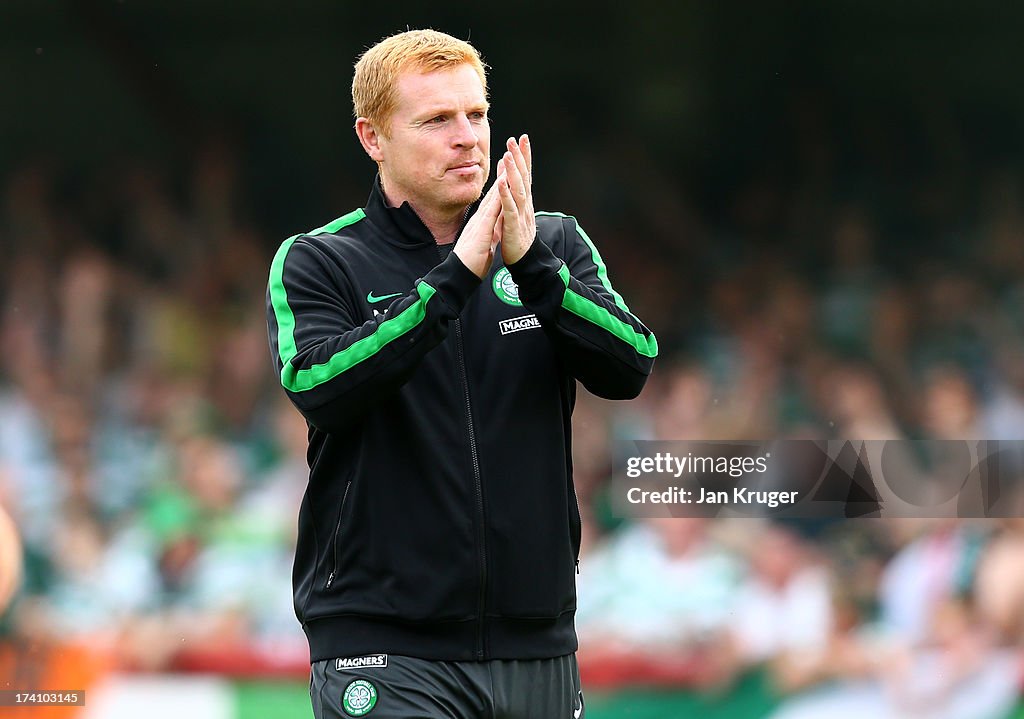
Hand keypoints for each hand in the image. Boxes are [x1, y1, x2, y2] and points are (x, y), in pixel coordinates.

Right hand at [453, 167, 504, 277]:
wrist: (460, 274)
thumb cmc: (471, 262)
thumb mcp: (483, 243)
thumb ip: (488, 234)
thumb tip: (492, 229)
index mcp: (481, 222)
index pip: (492, 201)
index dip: (500, 185)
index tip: (507, 171)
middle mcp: (480, 218)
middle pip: (493, 193)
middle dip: (502, 175)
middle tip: (509, 156)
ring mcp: (480, 221)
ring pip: (493, 196)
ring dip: (501, 179)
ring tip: (509, 162)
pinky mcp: (481, 229)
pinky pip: (492, 210)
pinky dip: (498, 196)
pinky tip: (503, 185)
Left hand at [497, 135, 534, 264]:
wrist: (524, 259)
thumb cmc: (516, 235)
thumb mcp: (515, 211)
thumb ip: (512, 195)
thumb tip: (507, 177)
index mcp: (524, 200)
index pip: (525, 173)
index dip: (524, 156)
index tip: (523, 138)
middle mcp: (525, 204)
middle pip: (523, 177)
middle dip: (519, 157)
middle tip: (515, 139)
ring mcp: (520, 214)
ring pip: (518, 189)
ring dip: (513, 171)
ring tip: (508, 155)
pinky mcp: (513, 225)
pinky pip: (509, 208)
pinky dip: (505, 194)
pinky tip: (501, 182)